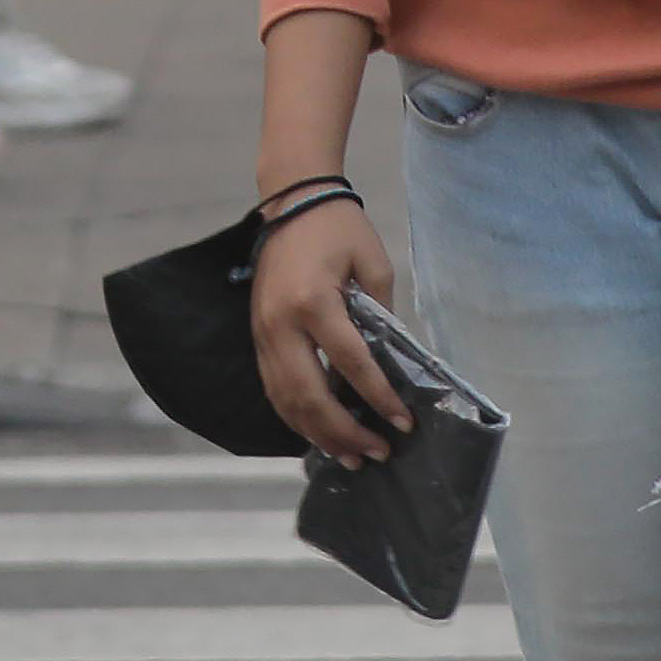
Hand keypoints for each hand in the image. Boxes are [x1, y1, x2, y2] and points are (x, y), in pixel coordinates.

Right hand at [250, 195, 408, 462]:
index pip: (349, 364)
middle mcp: (281, 324)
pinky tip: (320, 434)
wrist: (292, 203)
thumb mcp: (374, 265)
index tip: (403, 423)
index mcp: (313, 303)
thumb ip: (382, 315)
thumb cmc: (339, 230)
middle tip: (377, 454)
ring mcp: (263, 333)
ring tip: (350, 457)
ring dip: (318, 434)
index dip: (378, 398)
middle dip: (344, 432)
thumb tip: (393, 363)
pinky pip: (274, 388)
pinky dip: (296, 417)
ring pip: (285, 400)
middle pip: (309, 395)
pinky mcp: (257, 337)